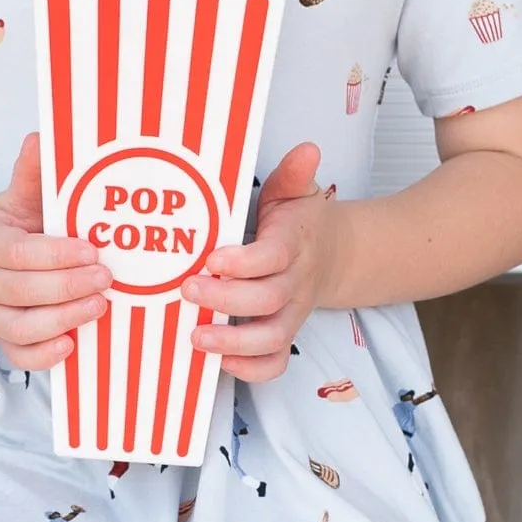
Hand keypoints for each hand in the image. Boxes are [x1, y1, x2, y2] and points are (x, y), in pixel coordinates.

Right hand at [0, 134, 110, 369]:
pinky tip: (72, 343)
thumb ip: (32, 173)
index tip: (92, 251)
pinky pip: (19, 356)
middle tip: (107, 278)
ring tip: (99, 305)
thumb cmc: (6, 227)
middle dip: (68, 287)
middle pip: (22, 291)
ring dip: (64, 319)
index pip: (20, 254)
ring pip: (22, 327)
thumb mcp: (16, 197)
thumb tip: (40, 138)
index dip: (57, 255)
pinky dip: (45, 355)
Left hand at [185, 142, 341, 382]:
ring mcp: (290, 313)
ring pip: (271, 337)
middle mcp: (294, 284)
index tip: (212, 258)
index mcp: (293, 246)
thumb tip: (306, 149)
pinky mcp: (285, 335)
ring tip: (196, 336)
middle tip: (189, 290)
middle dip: (226, 299)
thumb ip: (293, 173)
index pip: (272, 257)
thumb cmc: (299, 223)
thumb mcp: (295, 192)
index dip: (243, 262)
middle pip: (267, 300)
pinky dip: (252, 371)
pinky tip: (221, 363)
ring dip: (234, 343)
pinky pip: (275, 363)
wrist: (332, 255)